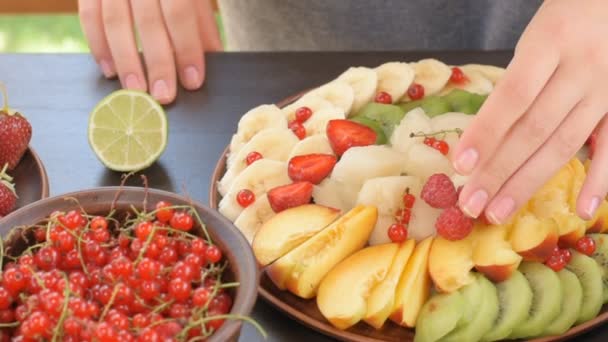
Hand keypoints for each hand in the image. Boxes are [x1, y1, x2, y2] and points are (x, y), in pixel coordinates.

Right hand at [78, 0, 221, 103]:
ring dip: (126, 61)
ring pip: (114, 21)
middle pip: (148, 21)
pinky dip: (98, 46)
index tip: (193, 81)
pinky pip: (88, 16)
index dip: (187, 49)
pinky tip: (110, 71)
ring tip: (136, 91)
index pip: (180, 13)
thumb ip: (202, 26)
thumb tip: (213, 63)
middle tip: (163, 96)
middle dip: (157, 63)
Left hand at [452, 0, 607, 223]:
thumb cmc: (565, 20)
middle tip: (470, 204)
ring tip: (498, 211)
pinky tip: (580, 211)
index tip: (459, 165)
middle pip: (535, 129)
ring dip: (528, 182)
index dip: (486, 133)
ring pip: (564, 144)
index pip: (513, 96)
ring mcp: (607, 91)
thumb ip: (515, 83)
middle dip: (499, 170)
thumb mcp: (534, 39)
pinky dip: (600, 181)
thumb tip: (482, 139)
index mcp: (550, 43)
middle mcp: (582, 69)